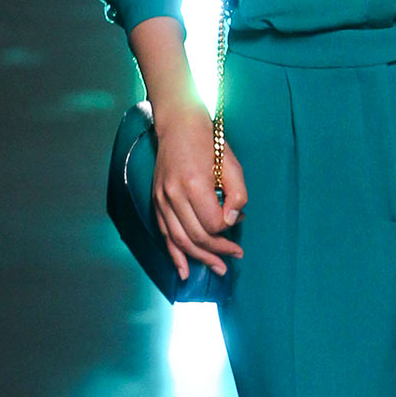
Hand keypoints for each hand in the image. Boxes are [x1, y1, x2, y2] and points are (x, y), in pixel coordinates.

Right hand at [151, 102, 247, 281]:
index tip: (239, 222)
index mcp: (194, 184)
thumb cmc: (208, 143)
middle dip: (217, 251)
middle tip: (234, 257)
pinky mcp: (156, 202)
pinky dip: (175, 255)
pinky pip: (165, 235)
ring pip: (180, 240)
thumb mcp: (232, 164)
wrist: (178, 126)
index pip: (212, 223)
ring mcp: (162, 200)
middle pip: (196, 236)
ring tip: (218, 268)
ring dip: (200, 258)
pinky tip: (184, 271)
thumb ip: (237, 195)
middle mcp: (173, 195)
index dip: (228, 229)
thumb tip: (232, 222)